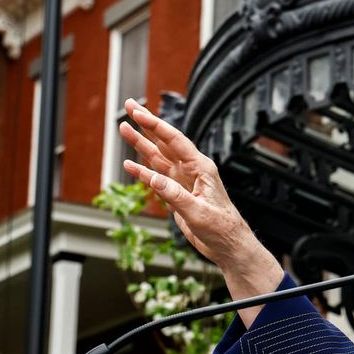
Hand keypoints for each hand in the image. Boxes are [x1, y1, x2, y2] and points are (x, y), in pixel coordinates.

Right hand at [119, 98, 281, 324]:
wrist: (229, 246)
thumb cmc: (223, 229)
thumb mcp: (198, 213)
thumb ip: (175, 196)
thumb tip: (153, 178)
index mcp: (202, 169)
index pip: (175, 141)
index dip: (156, 125)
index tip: (139, 112)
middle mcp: (192, 170)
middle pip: (165, 142)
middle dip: (146, 124)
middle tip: (129, 107)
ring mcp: (184, 182)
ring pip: (159, 158)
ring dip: (141, 144)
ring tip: (123, 129)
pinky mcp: (178, 195)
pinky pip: (157, 178)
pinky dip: (143, 171)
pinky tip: (129, 165)